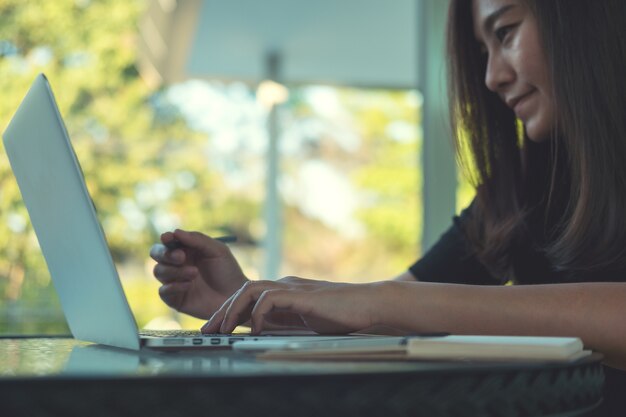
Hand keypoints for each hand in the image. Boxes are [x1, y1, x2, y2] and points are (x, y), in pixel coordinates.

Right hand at [150, 229, 247, 318]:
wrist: (235, 297)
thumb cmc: (228, 272)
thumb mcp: (217, 250)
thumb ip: (197, 240)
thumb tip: (175, 232)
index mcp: (186, 250)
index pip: (169, 241)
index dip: (166, 238)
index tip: (168, 238)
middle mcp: (177, 264)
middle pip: (157, 254)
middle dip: (165, 254)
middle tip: (181, 257)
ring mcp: (174, 281)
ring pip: (159, 271)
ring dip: (175, 271)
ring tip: (194, 273)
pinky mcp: (174, 299)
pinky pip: (163, 291)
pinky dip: (174, 286)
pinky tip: (189, 286)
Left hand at [201, 277, 381, 334]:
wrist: (369, 305)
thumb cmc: (342, 314)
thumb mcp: (305, 320)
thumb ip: (283, 322)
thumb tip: (257, 332)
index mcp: (284, 291)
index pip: (247, 296)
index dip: (228, 311)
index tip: (215, 329)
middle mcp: (284, 284)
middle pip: (242, 290)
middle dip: (222, 310)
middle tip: (207, 330)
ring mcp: (292, 287)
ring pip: (250, 290)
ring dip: (233, 310)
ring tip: (223, 329)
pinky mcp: (301, 294)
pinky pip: (270, 299)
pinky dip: (257, 314)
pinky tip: (254, 329)